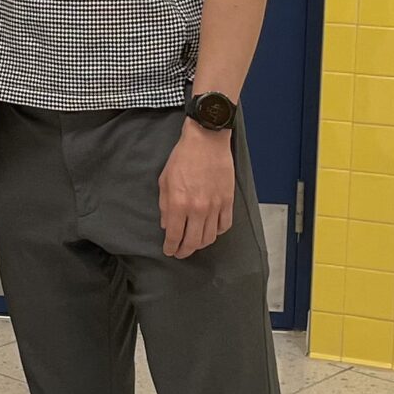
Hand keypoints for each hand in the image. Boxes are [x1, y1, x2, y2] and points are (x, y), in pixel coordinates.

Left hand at [158, 121, 235, 258]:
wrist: (207, 140)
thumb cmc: (183, 157)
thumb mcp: (165, 180)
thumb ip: (165, 206)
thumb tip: (167, 225)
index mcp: (179, 203)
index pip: (174, 236)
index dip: (171, 247)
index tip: (169, 251)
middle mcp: (198, 209)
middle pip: (193, 242)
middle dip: (184, 251)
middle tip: (180, 253)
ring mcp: (215, 206)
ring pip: (210, 237)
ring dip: (200, 244)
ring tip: (194, 243)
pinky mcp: (228, 201)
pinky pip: (225, 225)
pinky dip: (217, 232)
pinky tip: (211, 230)